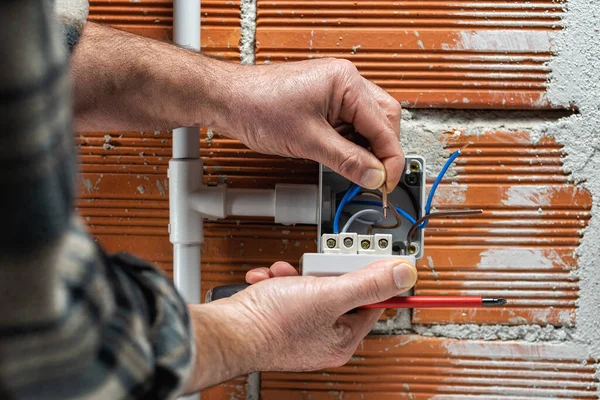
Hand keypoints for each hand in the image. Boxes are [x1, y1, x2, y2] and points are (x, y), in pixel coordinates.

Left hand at [213, 59, 403, 190]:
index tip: (386, 184)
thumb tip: (374, 176)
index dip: (389, 160)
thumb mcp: (308, 141)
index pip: (385, 126)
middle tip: (374, 179)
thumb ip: (346, 160)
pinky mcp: (326, 103)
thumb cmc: (258, 106)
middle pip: (384, 122)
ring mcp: (336, 92)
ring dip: (367, 150)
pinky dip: (352, 145)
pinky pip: (351, 125)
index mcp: (347, 83)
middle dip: (383, 152)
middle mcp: (346, 83)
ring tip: (356, 170)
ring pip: (369, 125)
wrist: (229, 100)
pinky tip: (343, 159)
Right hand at [224, 259, 416, 371]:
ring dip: (297, 275)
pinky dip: (279, 282)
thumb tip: (403, 275)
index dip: (368, 276)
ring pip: (311, 288)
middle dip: (323, 273)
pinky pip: (289, 292)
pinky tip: (269, 281)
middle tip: (315, 269)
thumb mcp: (328, 294)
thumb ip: (368, 282)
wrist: (227, 330)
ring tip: (285, 277)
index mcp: (342, 339)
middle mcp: (323, 337)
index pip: (371, 302)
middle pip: (339, 291)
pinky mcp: (280, 319)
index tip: (364, 258)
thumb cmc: (273, 323)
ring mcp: (300, 329)